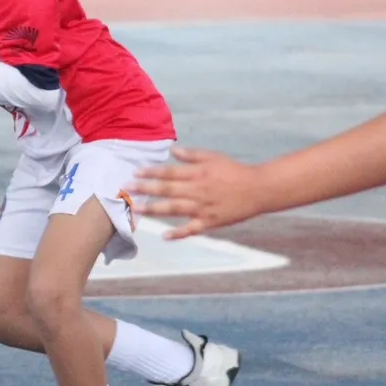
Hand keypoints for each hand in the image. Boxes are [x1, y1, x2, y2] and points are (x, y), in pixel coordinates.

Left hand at [125, 147, 268, 239]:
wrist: (259, 190)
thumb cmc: (234, 171)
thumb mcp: (213, 157)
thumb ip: (191, 155)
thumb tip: (172, 150)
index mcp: (198, 173)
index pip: (169, 172)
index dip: (151, 172)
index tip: (135, 172)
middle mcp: (198, 190)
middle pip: (167, 189)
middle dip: (145, 189)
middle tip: (126, 190)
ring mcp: (204, 208)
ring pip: (174, 209)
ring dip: (154, 209)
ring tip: (136, 209)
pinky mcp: (211, 222)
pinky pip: (192, 229)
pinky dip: (179, 233)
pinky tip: (164, 235)